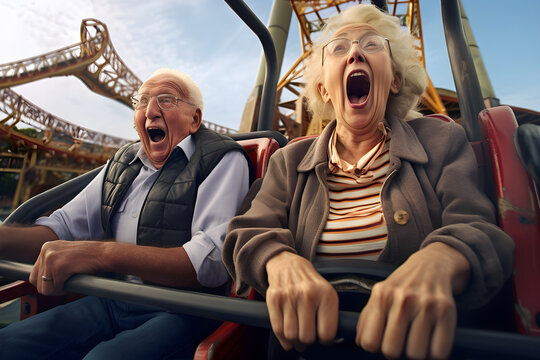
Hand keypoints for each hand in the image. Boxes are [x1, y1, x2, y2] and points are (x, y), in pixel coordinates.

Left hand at [29, 240, 104, 295]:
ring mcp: (51, 258)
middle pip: (35, 281)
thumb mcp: (65, 254)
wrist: (104, 254)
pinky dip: (63, 289)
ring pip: (44, 288)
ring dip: (56, 290)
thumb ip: (53, 262)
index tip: (57, 282)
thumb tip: (40, 280)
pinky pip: (54, 288)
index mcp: (46, 247)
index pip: (33, 273)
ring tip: (69, 282)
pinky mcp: (59, 267)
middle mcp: (46, 250)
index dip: (45, 282)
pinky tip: (73, 281)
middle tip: (64, 284)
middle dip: (49, 287)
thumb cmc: (89, 257)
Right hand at [265, 251, 338, 350]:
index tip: (322, 336)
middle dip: (307, 340)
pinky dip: (283, 337)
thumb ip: (329, 316)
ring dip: (294, 340)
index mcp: (326, 294)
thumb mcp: (327, 294)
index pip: (327, 332)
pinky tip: (287, 333)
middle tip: (307, 335)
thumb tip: (328, 341)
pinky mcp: (274, 298)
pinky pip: (277, 328)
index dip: (325, 339)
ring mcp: (289, 296)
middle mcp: (308, 294)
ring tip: (297, 333)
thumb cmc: (309, 283)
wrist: (288, 264)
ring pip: (291, 335)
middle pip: (307, 336)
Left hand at [355, 242, 469, 358]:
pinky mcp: (446, 310)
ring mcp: (426, 304)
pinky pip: (439, 351)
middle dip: (395, 351)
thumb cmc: (403, 284)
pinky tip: (431, 341)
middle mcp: (402, 299)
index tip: (382, 340)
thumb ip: (367, 317)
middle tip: (400, 341)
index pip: (369, 341)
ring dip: (416, 352)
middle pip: (391, 351)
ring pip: (415, 354)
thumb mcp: (380, 293)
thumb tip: (359, 341)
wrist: (432, 264)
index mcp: (382, 295)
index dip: (375, 346)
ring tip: (416, 339)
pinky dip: (435, 352)